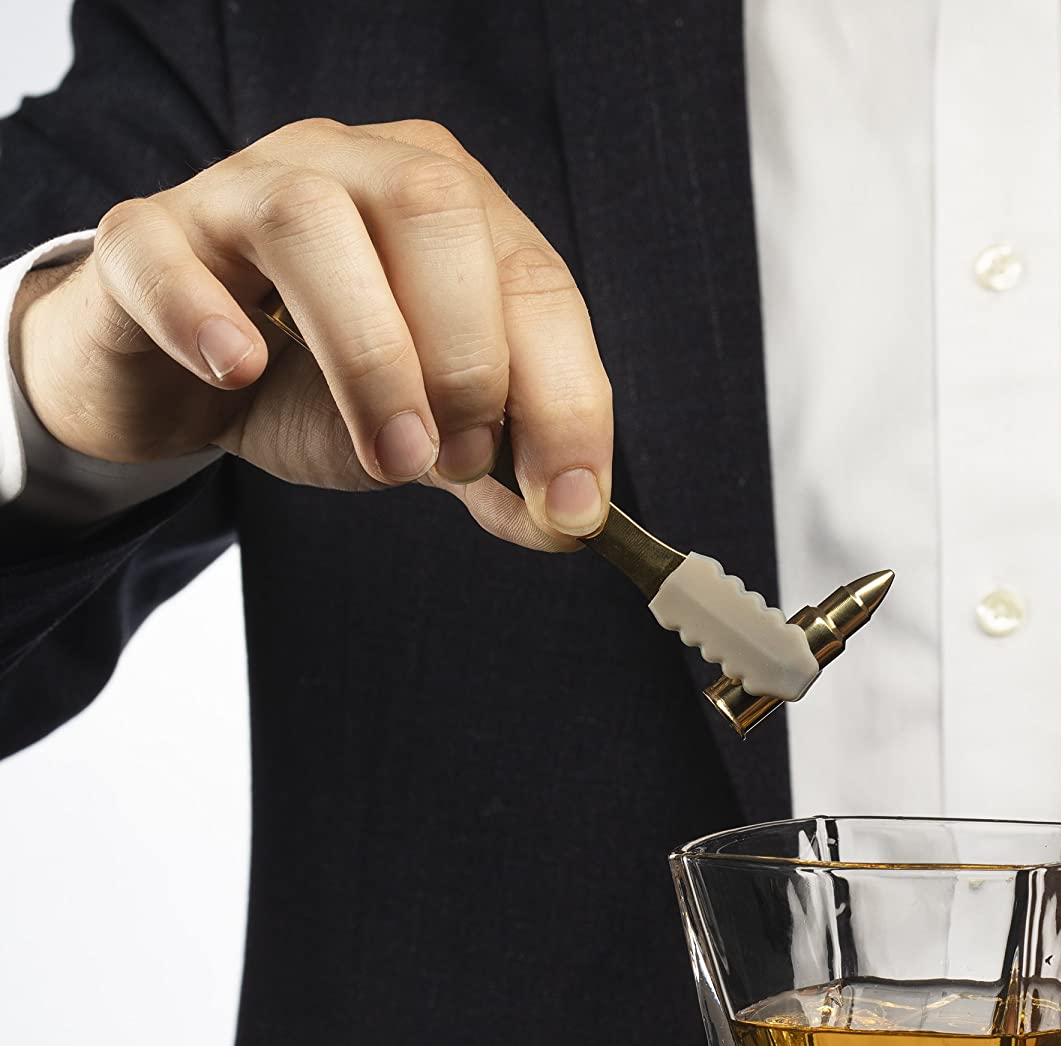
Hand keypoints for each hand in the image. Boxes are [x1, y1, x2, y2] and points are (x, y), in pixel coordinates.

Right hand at [9, 117, 609, 548]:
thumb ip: (497, 469)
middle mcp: (352, 168)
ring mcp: (240, 189)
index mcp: (446, 205)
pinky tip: (239, 371)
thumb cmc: (313, 385)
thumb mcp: (425, 433)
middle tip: (461, 465)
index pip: (534, 277)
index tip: (571, 502)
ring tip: (389, 456)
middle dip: (470, 357)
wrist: (172, 374)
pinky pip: (164, 253)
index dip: (566, 395)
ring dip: (369, 353)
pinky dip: (208, 315)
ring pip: (310, 222)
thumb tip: (568, 518)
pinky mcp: (144, 238)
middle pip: (434, 210)